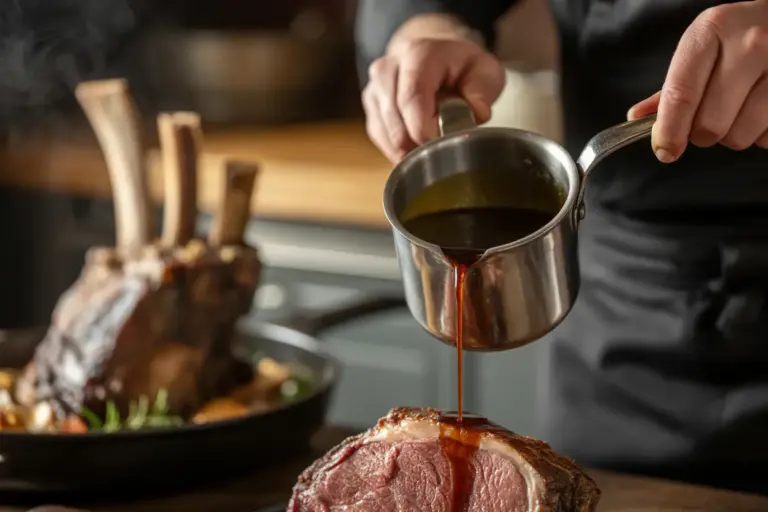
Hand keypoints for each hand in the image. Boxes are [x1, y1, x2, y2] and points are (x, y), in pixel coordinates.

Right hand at [362, 38, 504, 162]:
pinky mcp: (371, 105)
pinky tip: (416, 145)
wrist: (438, 58)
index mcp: (419, 54)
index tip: (443, 144)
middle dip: (417, 141)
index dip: (424, 130)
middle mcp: (389, 67)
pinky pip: (379, 136)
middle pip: (394, 118)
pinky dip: (398, 148)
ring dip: (407, 147)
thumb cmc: (462, 68)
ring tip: (431, 146)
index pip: (411, 99)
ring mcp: (375, 86)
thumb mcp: (485, 71)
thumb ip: (483, 90)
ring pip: (384, 131)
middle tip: (441, 148)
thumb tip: (475, 112)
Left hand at [628, 0, 767, 162]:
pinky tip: (762, 108)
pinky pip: (767, 138)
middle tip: (711, 115)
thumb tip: (638, 118)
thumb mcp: (705, 44)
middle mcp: (750, 45)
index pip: (681, 95)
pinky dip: (761, 133)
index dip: (669, 131)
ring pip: (739, 136)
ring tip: (741, 107)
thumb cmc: (743, 33)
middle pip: (708, 124)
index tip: (665, 150)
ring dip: (734, 133)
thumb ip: (672, 86)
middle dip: (702, 132)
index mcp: (713, 30)